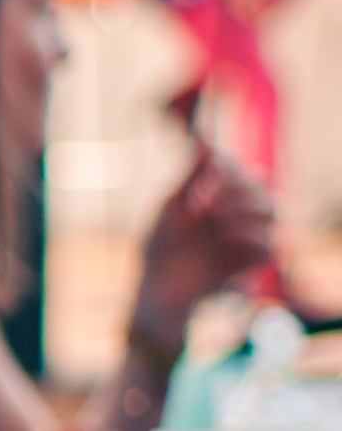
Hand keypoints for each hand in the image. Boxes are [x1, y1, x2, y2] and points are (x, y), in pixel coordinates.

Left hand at [137, 146, 278, 336]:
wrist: (157, 288)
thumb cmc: (159, 247)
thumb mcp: (170, 208)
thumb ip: (189, 178)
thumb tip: (204, 142)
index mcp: (218, 195)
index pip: (238, 168)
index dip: (229, 162)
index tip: (213, 162)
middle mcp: (238, 212)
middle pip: (261, 183)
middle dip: (240, 182)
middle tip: (214, 187)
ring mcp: (248, 235)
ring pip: (272, 208)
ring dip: (246, 204)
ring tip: (218, 212)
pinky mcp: (253, 260)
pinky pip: (270, 242)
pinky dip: (252, 233)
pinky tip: (228, 232)